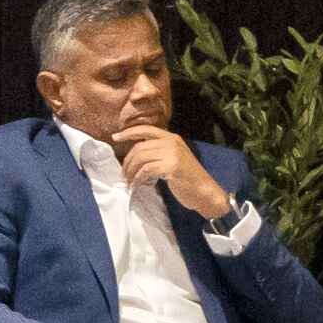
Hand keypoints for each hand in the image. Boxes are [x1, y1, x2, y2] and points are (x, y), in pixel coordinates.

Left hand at [112, 125, 235, 221]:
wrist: (206, 193)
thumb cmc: (188, 179)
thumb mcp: (175, 159)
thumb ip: (160, 153)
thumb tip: (137, 156)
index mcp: (172, 138)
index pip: (146, 130)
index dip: (129, 132)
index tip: (115, 137)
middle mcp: (172, 142)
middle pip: (140, 147)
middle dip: (127, 161)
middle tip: (123, 174)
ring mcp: (172, 153)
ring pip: (141, 158)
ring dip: (131, 171)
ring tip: (129, 181)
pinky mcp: (171, 166)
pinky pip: (146, 170)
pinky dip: (138, 179)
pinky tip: (136, 186)